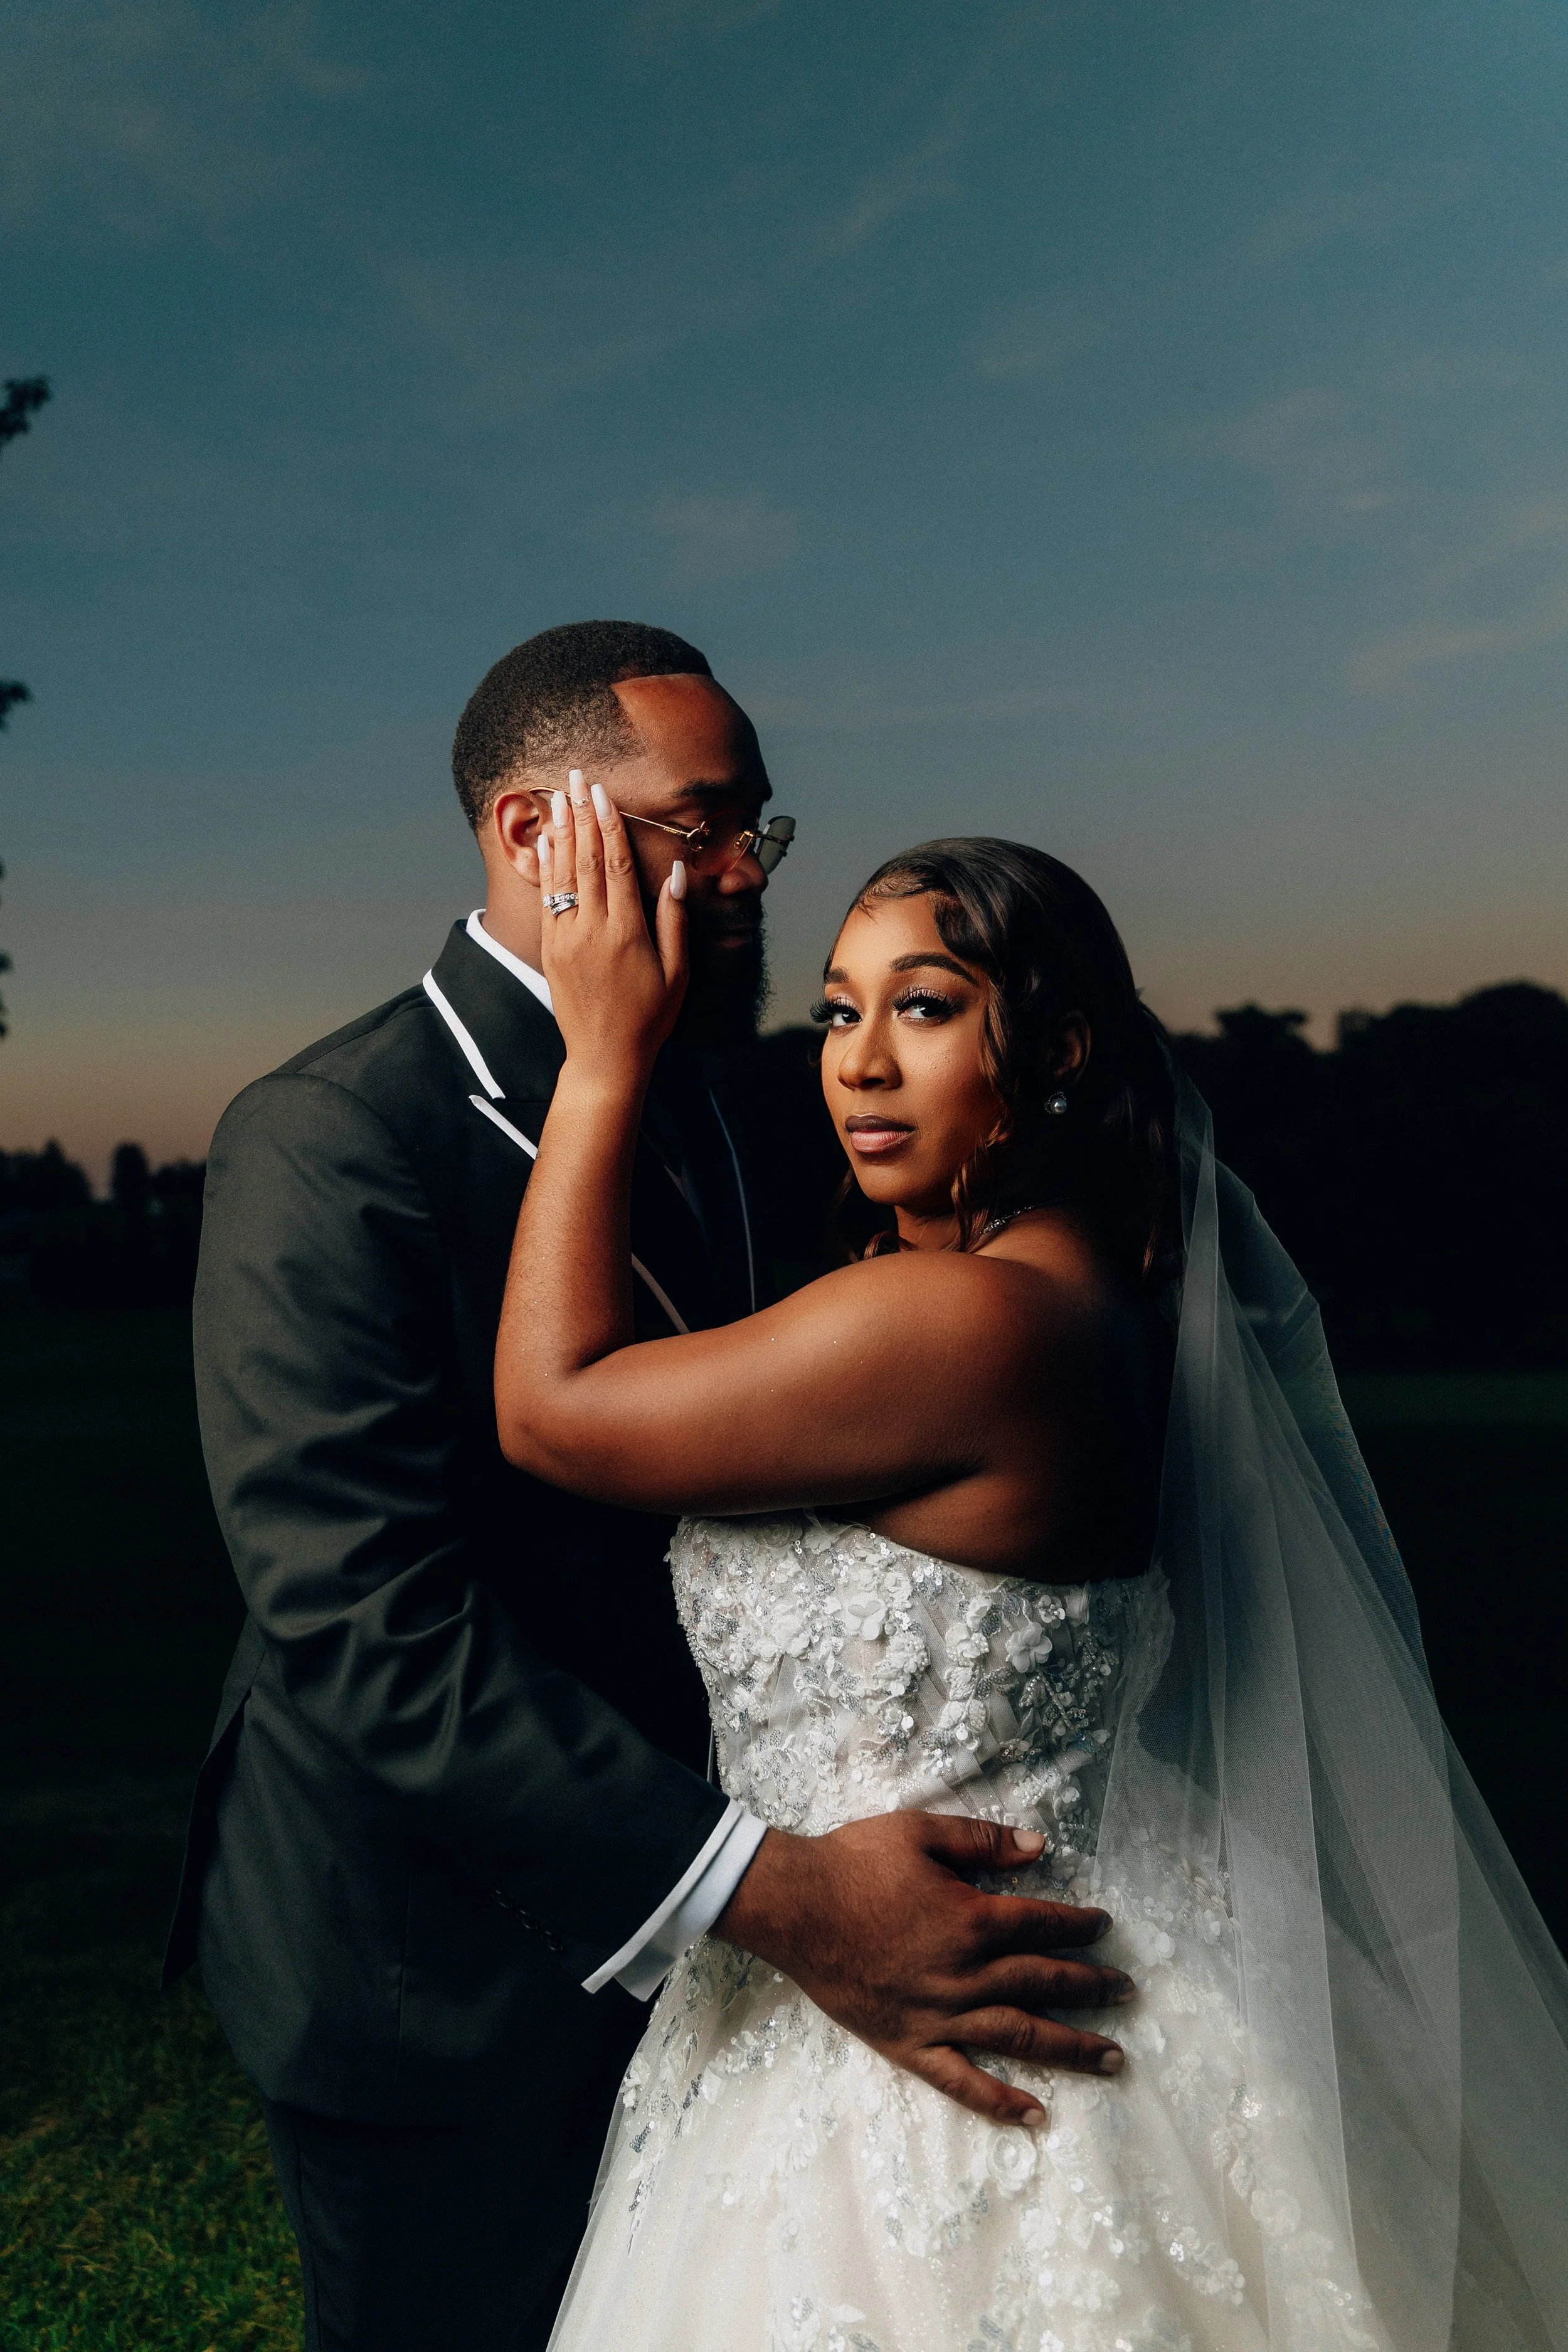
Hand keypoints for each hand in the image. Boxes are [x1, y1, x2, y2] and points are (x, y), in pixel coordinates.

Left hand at [538, 769, 687, 1078]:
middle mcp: (592, 930)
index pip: (618, 865)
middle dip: (583, 814)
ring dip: (563, 830)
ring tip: (561, 796)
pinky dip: (547, 866)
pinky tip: (548, 840)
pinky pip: (547, 898)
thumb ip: (675, 919)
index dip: (611, 825)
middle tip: (578, 777)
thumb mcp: (677, 972)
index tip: (605, 794)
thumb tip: (680, 873)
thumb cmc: (650, 1017)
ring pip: (563, 874)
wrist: (604, 1057)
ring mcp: (566, 939)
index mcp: (626, 933)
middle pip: (587, 860)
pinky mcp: (551, 950)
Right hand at [714, 1812, 1130, 2127]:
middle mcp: (965, 1974)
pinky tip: (1036, 2115)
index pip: (1043, 1925)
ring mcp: (939, 2015)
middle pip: (1044, 1983)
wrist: (794, 1907)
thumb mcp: (921, 1832)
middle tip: (1127, 1992)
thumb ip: (983, 1840)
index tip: (1105, 1927)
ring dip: (1071, 2047)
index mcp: (972, 1919)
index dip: (1079, 1926)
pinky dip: (1001, 2102)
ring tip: (1112, 2058)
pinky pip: (962, 2081)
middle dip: (1092, 1987)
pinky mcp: (909, 2044)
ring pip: (1019, 2036)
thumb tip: (1039, 1846)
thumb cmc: (855, 1862)